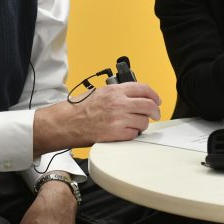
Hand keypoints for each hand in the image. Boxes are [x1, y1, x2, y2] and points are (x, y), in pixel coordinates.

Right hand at [36, 81, 161, 151]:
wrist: (66, 122)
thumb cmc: (78, 108)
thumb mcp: (99, 92)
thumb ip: (118, 93)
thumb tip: (134, 97)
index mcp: (115, 90)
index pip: (144, 89)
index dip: (154, 95)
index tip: (157, 100)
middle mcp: (118, 103)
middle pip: (148, 106)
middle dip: (155, 111)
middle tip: (155, 114)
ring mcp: (118, 119)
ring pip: (143, 122)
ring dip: (142, 124)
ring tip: (136, 125)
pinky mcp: (116, 134)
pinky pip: (134, 134)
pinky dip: (133, 134)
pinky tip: (126, 132)